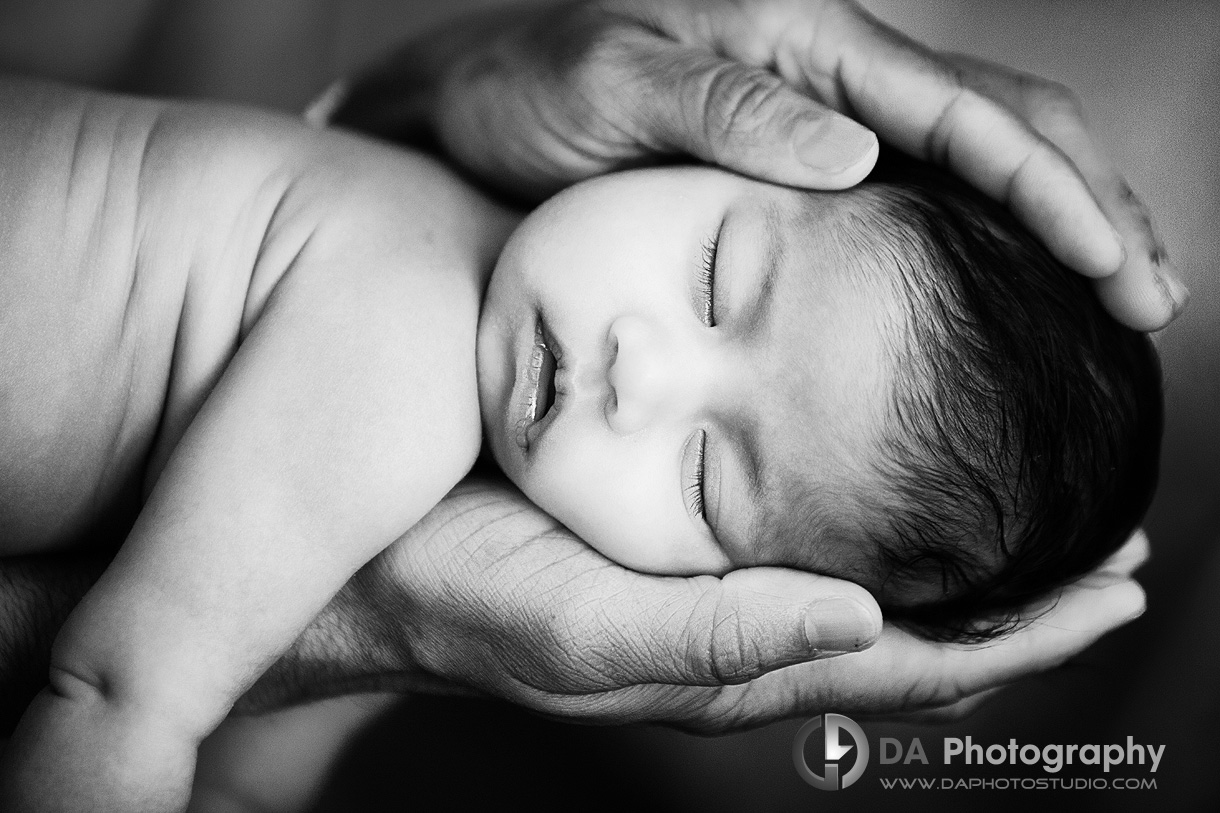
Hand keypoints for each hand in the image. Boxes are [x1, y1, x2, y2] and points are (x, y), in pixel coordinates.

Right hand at [316, 478, 1144, 731]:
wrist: (380, 557)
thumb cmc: (468, 595)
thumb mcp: (581, 630)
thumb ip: (714, 639)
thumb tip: (864, 622)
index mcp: (732, 662)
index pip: (908, 665)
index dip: (1018, 637)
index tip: (1110, 589)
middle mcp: (744, 631)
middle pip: (915, 633)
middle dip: (1018, 603)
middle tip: (1109, 548)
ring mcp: (720, 587)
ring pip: (875, 584)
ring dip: (963, 562)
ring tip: (1039, 517)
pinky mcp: (689, 538)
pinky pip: (813, 535)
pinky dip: (883, 516)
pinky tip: (903, 477)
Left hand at [332, 0, 1184, 330]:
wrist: (469, 111)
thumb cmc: (527, 92)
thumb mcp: (613, 86)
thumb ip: (725, 109)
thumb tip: (855, 158)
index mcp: (806, 42)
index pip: (964, 112)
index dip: (1049, 191)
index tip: (1112, 269)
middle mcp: (832, 72)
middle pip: (1005, 124)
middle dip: (1093, 205)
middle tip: (1157, 298)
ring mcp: (821, 116)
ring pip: (980, 155)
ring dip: (1061, 221)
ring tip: (1125, 293)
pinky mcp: (796, 163)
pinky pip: (920, 193)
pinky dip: (986, 239)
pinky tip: (1012, 291)